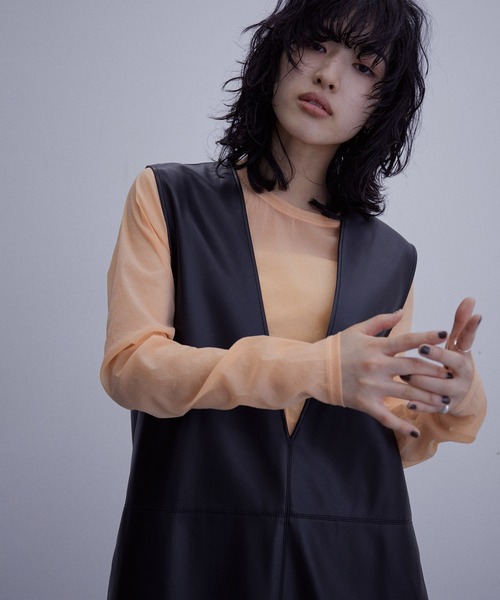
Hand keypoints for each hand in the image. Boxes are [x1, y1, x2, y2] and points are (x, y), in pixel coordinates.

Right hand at [339, 310, 450, 437]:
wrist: (313, 370)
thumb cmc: (335, 348)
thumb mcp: (356, 330)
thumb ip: (381, 321)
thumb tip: (401, 312)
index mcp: (376, 347)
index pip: (407, 341)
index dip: (427, 338)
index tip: (445, 335)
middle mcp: (377, 366)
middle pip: (414, 369)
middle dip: (436, 372)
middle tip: (451, 376)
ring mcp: (373, 387)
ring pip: (408, 394)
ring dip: (429, 398)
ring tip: (444, 402)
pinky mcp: (366, 403)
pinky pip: (387, 417)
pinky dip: (401, 425)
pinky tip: (415, 431)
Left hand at [400, 298, 481, 414]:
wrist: (462, 394)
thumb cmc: (454, 362)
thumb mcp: (457, 344)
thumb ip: (460, 324)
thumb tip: (469, 299)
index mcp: (463, 357)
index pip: (462, 345)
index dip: (457, 334)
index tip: (442, 333)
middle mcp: (461, 376)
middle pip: (447, 368)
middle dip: (434, 360)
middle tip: (419, 350)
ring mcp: (452, 393)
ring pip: (436, 389)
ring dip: (420, 382)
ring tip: (405, 375)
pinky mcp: (443, 407)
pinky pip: (430, 408)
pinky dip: (420, 406)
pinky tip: (407, 402)